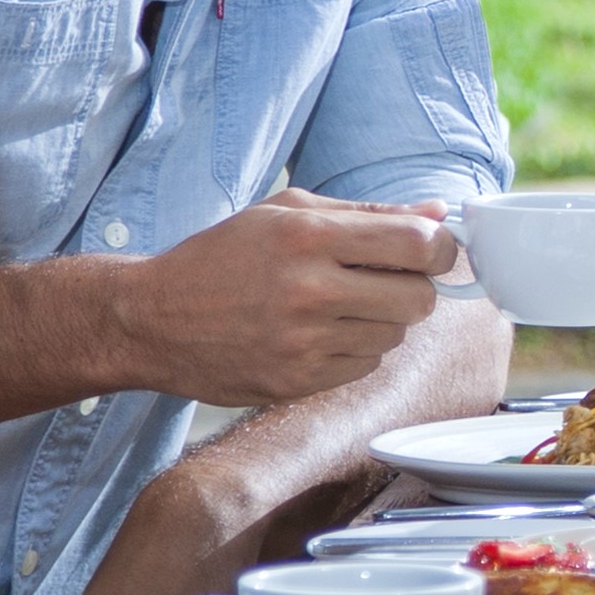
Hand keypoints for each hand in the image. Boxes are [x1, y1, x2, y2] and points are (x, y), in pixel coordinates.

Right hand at [112, 190, 458, 411]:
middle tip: (385, 280)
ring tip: (338, 305)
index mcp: (308, 237)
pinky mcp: (298, 382)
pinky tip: (319, 334)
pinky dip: (355, 350)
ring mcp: (304, 343)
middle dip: (414, 287)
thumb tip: (438, 212)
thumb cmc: (222, 257)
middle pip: (419, 299)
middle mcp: (310, 291)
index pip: (420, 245)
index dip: (440, 247)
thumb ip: (366, 213)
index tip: (432, 249)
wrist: (153, 319)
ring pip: (395, 336)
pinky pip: (365, 366)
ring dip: (382, 320)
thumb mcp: (286, 212)